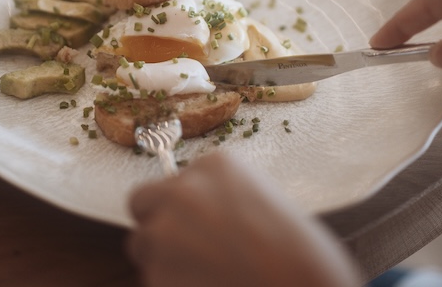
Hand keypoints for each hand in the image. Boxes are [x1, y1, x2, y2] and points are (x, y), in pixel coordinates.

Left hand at [126, 153, 360, 286]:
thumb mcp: (264, 199)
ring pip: (142, 244)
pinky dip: (174, 284)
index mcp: (215, 165)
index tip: (205, 222)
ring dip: (162, 257)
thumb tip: (201, 216)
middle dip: (157, 220)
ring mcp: (165, 233)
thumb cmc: (298, 252)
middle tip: (184, 244)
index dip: (187, 204)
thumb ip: (224, 198)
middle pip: (143, 201)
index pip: (177, 179)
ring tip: (205, 272)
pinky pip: (154, 278)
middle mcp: (183, 192)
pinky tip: (208, 286)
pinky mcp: (156, 274)